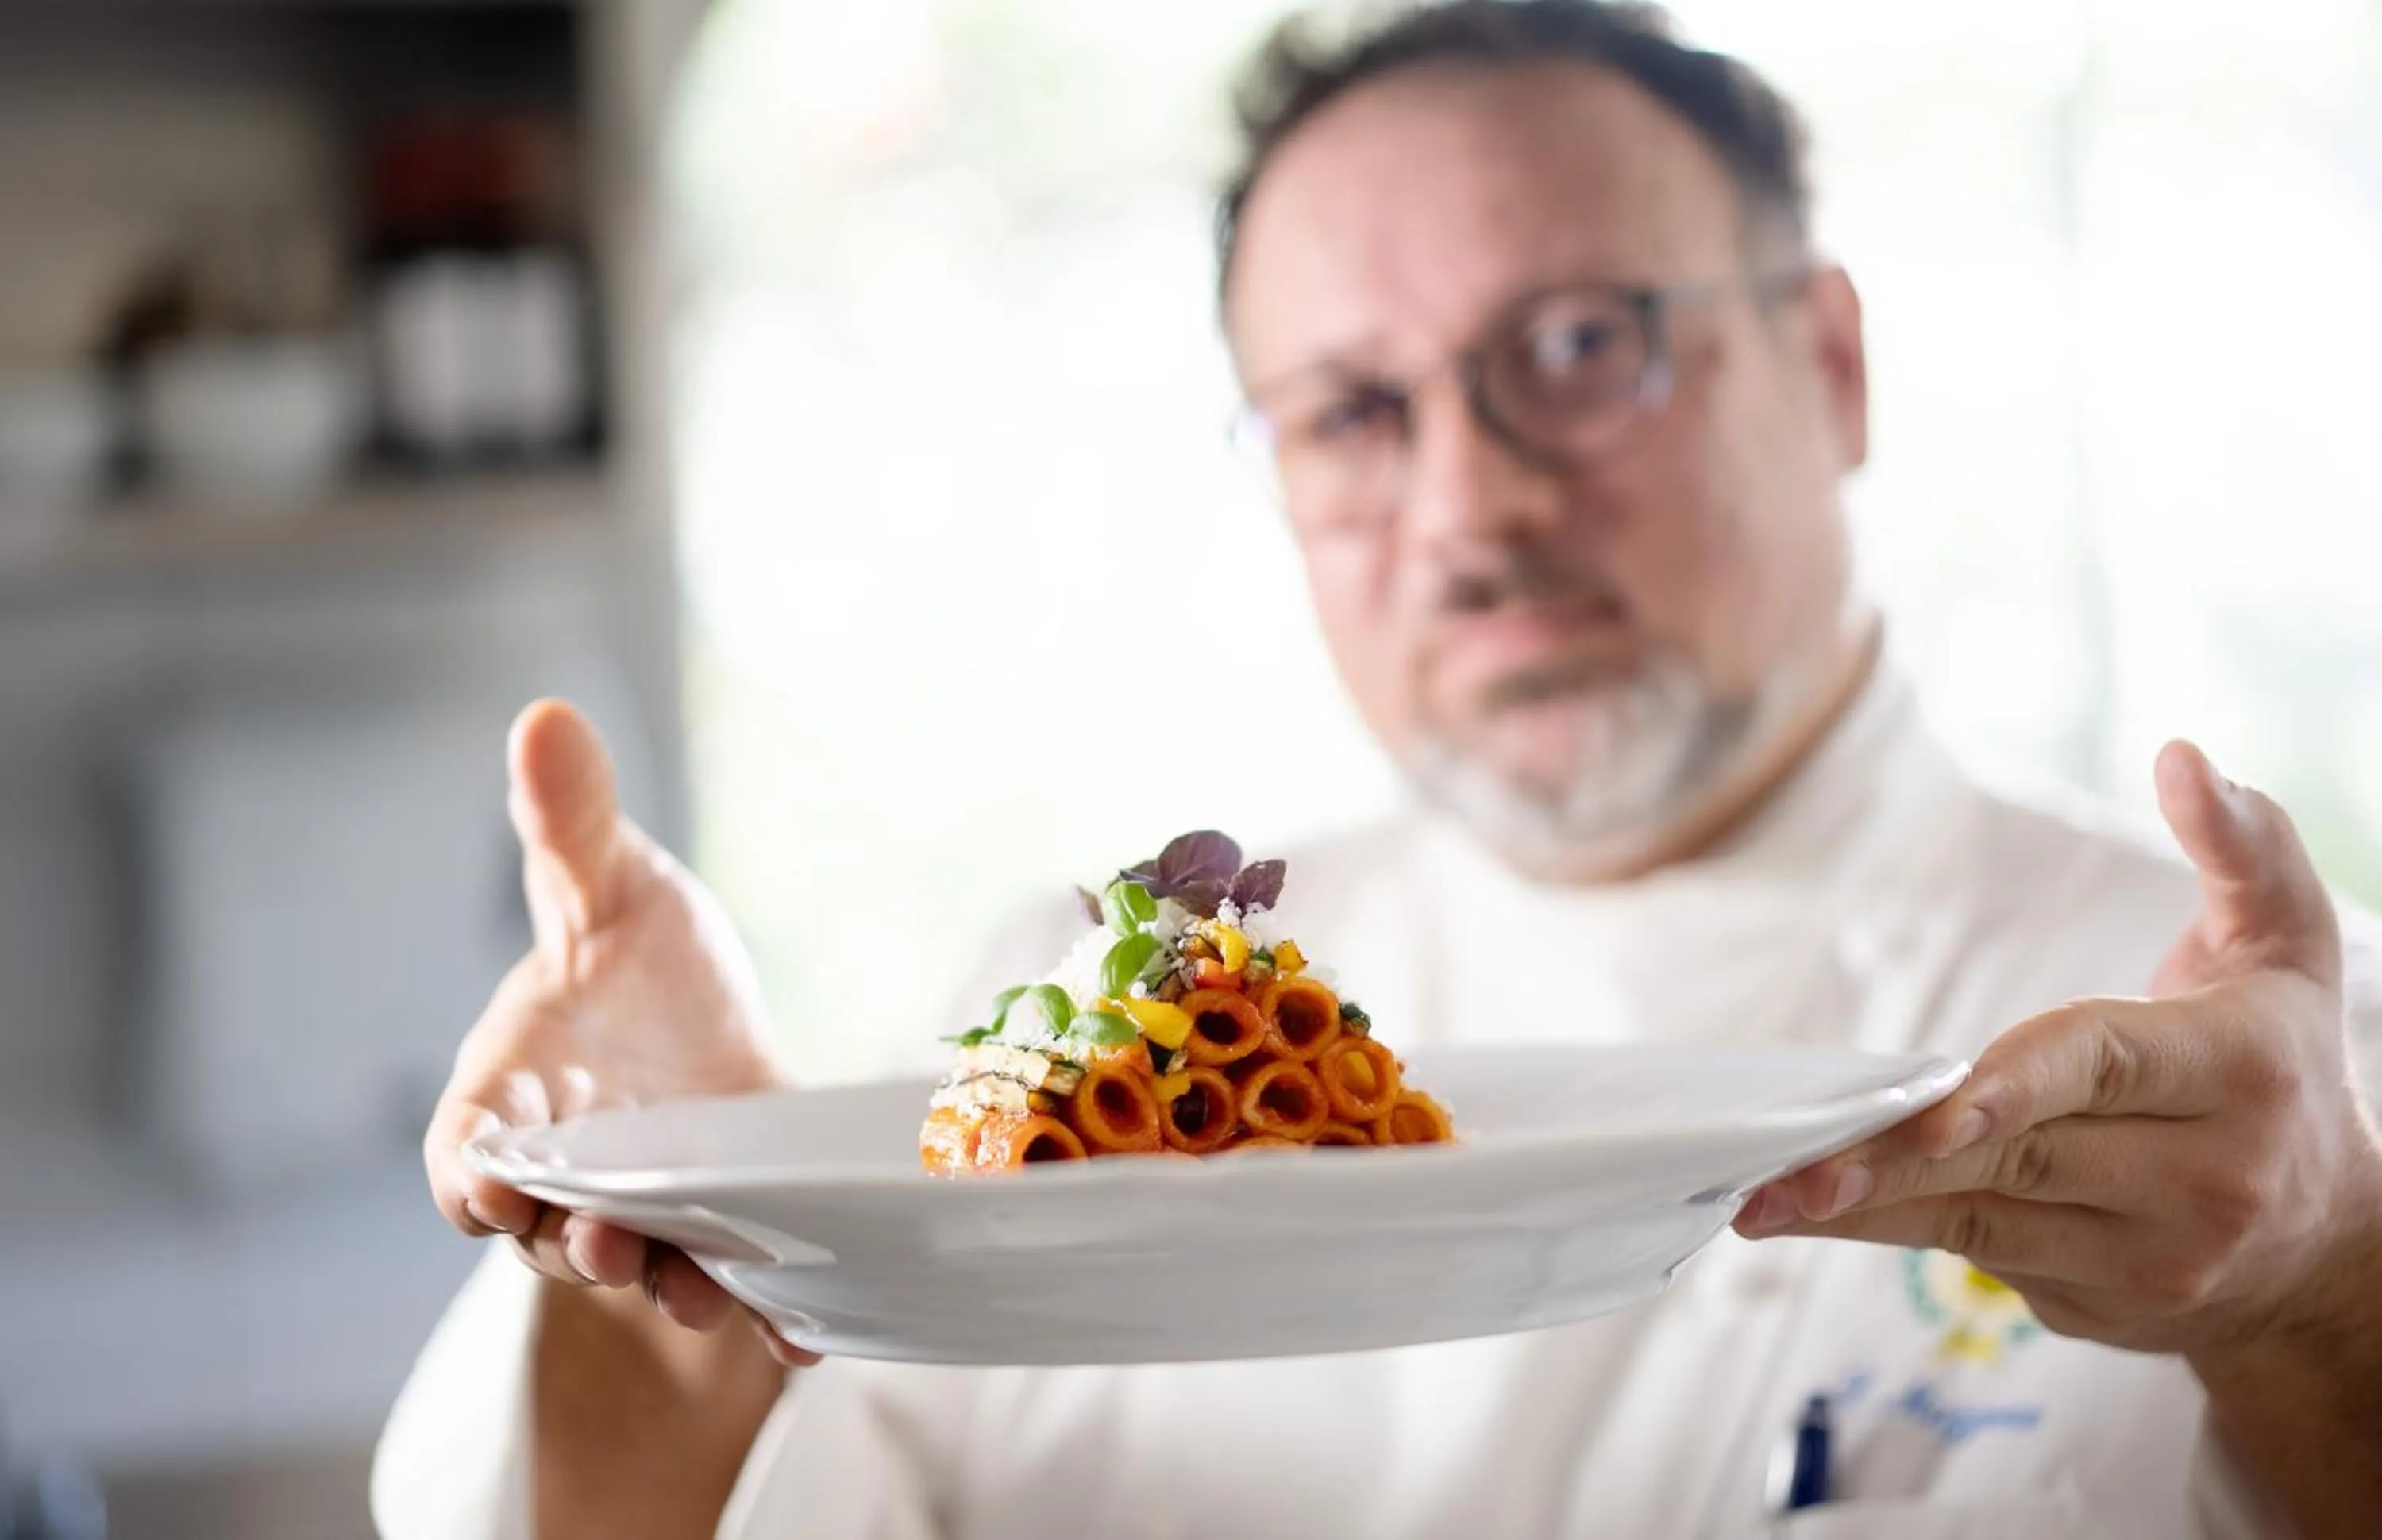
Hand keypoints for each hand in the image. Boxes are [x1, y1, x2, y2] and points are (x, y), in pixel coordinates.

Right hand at [425, 699, 817, 1367]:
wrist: (689, 993)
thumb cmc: (620, 943)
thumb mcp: (604, 876)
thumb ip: (570, 821)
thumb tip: (546, 718)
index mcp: (516, 1092)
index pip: (467, 1151)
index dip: (471, 1173)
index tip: (488, 1183)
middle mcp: (576, 1163)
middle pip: (553, 1230)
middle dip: (578, 1242)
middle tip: (612, 1240)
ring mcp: (654, 1195)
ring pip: (643, 1261)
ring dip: (668, 1281)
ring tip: (705, 1290)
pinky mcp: (733, 1204)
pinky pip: (736, 1264)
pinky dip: (761, 1306)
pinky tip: (803, 1329)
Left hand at [1736, 741, 2381, 1357]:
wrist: (2330, 1250)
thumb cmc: (2279, 1064)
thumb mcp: (2286, 944)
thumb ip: (2240, 845)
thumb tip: (2180, 759)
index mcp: (2239, 1073)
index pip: (2103, 1068)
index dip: (2013, 1085)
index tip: (1931, 1106)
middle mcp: (2201, 1178)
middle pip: (2020, 1155)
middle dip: (1894, 1158)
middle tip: (1787, 1163)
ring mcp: (2146, 1256)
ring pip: (1979, 1220)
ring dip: (1862, 1206)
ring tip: (1760, 1195)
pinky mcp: (2092, 1300)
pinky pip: (1973, 1256)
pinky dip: (1888, 1228)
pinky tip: (1807, 1211)